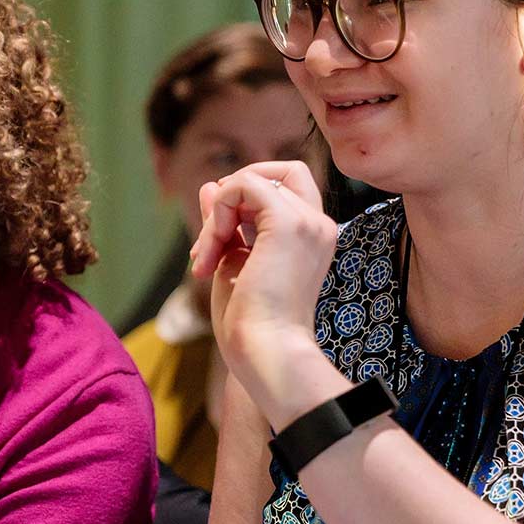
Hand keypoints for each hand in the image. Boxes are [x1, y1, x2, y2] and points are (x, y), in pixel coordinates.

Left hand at [189, 161, 338, 398]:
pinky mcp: (288, 222)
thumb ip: (225, 222)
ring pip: (253, 178)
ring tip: (204, 257)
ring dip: (217, 211)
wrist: (264, 351)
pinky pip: (244, 184)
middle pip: (278, 172)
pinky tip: (211, 250)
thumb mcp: (232, 261)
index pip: (287, 186)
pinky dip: (218, 208)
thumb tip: (209, 185)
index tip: (221, 237)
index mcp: (312, 237)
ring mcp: (308, 221)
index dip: (248, 197)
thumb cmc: (250, 323)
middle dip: (235, 193)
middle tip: (212, 237)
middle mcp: (318, 224)